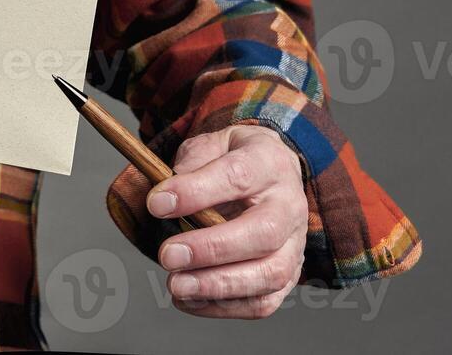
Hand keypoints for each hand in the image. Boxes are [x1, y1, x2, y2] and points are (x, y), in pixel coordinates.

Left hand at [148, 125, 306, 318]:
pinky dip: (225, 307)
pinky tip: (189, 300)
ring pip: (270, 274)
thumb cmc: (232, 158)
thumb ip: (192, 162)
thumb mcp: (211, 144)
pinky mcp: (289, 274)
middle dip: (211, 249)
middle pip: (263, 234)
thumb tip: (169, 195)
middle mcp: (289, 205)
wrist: (271, 171)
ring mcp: (294, 243)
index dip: (195, 192)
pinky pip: (264, 300)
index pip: (237, 177)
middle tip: (167, 256)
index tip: (156, 205)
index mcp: (268, 162)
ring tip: (176, 285)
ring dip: (219, 286)